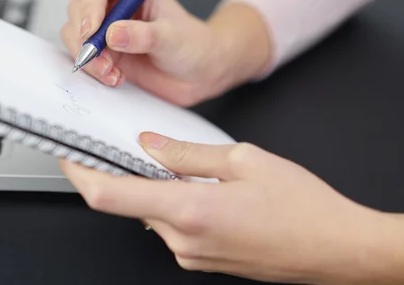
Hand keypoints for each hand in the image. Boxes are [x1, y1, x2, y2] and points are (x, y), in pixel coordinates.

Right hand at [60, 0, 272, 105]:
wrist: (198, 73)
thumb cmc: (193, 45)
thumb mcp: (174, 38)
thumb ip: (145, 35)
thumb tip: (113, 34)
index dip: (89, 4)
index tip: (93, 30)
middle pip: (78, 8)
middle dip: (86, 38)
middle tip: (103, 60)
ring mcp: (104, 25)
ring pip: (74, 33)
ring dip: (89, 57)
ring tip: (113, 73)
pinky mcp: (101, 49)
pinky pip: (81, 55)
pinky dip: (92, 69)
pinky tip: (115, 78)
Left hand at [60, 134, 399, 283]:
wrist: (335, 248)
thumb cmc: (301, 207)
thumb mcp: (243, 160)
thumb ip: (187, 152)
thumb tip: (150, 143)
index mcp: (189, 209)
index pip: (109, 196)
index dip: (79, 174)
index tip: (68, 154)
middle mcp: (183, 238)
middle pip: (130, 201)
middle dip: (127, 172)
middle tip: (140, 146)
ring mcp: (191, 254)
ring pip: (152, 212)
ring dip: (157, 187)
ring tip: (191, 168)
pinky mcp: (201, 259)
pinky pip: (172, 225)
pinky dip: (174, 202)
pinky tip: (204, 189)